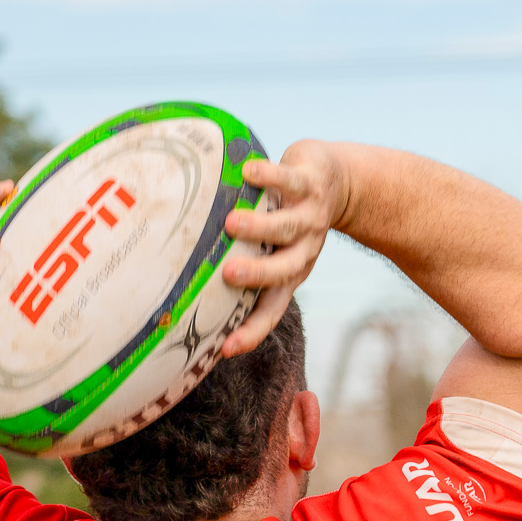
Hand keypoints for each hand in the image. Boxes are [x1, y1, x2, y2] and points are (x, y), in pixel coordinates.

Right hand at [219, 141, 350, 356]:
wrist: (337, 180)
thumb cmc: (290, 217)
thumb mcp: (276, 246)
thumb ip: (244, 260)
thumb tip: (184, 282)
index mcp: (292, 271)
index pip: (272, 308)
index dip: (252, 331)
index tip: (226, 349)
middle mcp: (304, 249)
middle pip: (284, 269)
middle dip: (258, 273)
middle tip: (229, 273)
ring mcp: (309, 217)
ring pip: (287, 226)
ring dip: (260, 226)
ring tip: (231, 222)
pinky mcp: (309, 183)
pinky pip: (289, 180)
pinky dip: (270, 176)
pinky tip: (249, 171)